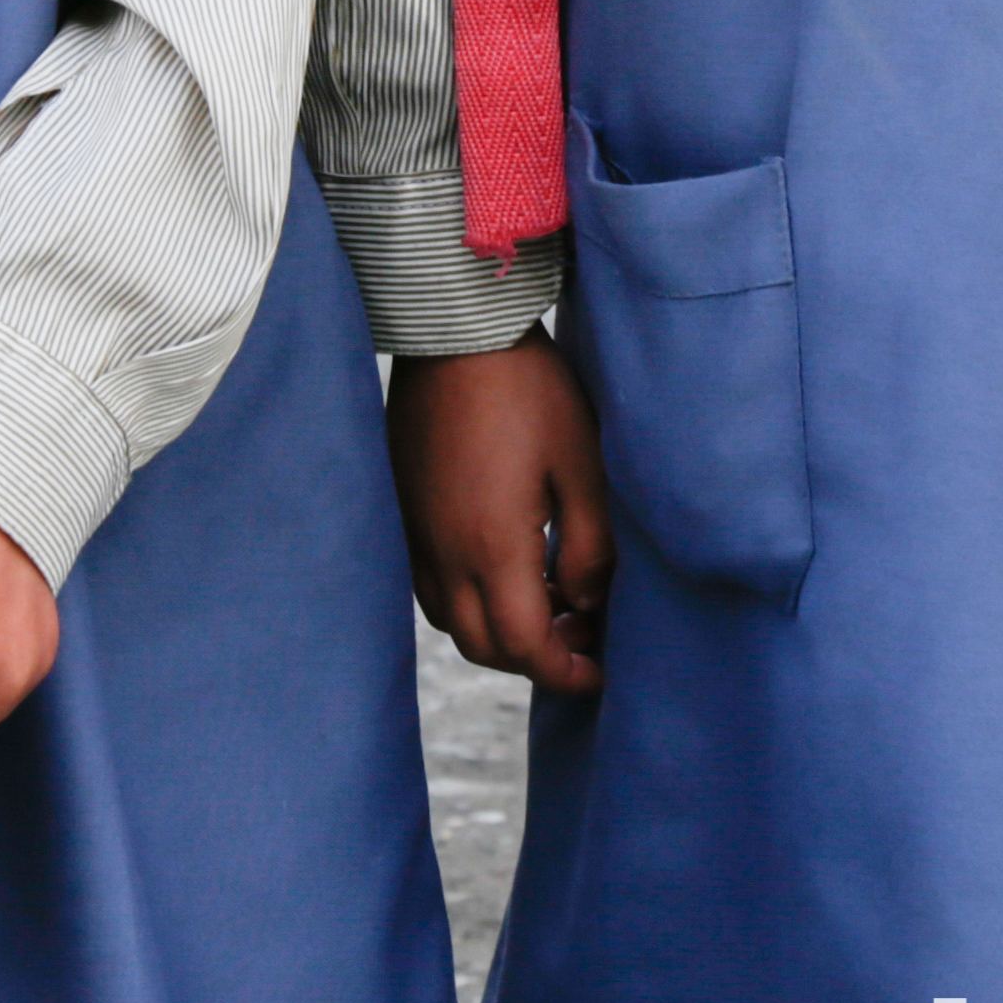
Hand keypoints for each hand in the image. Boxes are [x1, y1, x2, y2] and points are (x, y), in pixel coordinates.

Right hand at [385, 326, 614, 693]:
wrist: (453, 329)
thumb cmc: (528, 389)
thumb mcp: (582, 465)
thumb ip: (589, 546)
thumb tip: (587, 603)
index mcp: (491, 547)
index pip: (525, 647)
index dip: (565, 673)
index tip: (599, 672)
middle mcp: (444, 551)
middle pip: (484, 646)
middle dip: (535, 658)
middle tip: (580, 633)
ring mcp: (417, 531)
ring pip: (451, 620)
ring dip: (499, 630)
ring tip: (546, 597)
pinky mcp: (404, 508)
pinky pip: (429, 583)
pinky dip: (467, 598)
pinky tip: (502, 564)